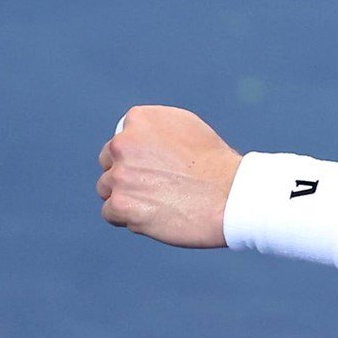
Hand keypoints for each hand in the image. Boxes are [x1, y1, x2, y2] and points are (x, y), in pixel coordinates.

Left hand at [96, 105, 241, 247]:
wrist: (231, 195)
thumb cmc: (216, 164)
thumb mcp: (187, 128)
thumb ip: (156, 130)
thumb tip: (134, 137)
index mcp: (139, 119)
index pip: (121, 140)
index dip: (138, 157)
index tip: (159, 168)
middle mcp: (124, 142)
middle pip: (109, 163)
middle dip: (126, 176)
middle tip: (156, 188)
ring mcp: (120, 174)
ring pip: (107, 189)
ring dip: (126, 197)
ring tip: (158, 203)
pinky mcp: (121, 205)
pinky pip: (110, 213)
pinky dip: (128, 218)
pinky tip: (153, 217)